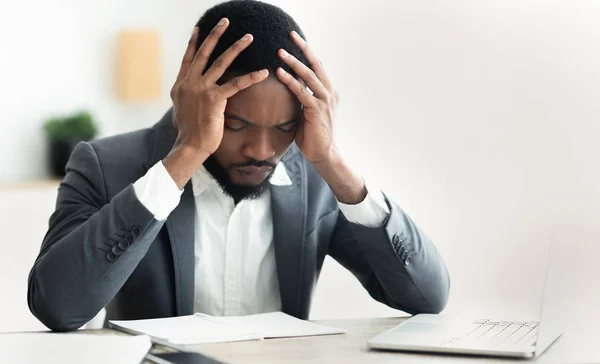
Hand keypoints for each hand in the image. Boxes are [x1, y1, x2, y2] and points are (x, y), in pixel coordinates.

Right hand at [164, 18, 268, 187]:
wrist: (189, 146)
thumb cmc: (188, 133)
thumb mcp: (180, 110)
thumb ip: (185, 97)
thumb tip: (187, 94)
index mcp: (181, 85)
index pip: (189, 58)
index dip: (194, 43)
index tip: (200, 29)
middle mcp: (189, 83)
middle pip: (204, 53)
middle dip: (216, 35)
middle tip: (226, 21)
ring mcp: (201, 89)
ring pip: (221, 62)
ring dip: (236, 47)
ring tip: (249, 37)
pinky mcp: (215, 99)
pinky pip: (236, 84)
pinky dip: (251, 77)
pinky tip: (263, 72)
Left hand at [275, 31, 339, 164]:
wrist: (323, 154)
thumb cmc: (312, 135)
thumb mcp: (307, 113)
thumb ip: (302, 99)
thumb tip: (290, 88)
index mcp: (328, 92)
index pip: (317, 67)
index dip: (307, 52)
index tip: (295, 39)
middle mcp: (329, 93)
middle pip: (316, 65)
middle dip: (303, 49)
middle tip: (290, 35)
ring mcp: (325, 102)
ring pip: (309, 76)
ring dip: (294, 62)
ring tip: (280, 51)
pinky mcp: (317, 111)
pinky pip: (302, 92)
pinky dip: (291, 81)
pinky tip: (280, 73)